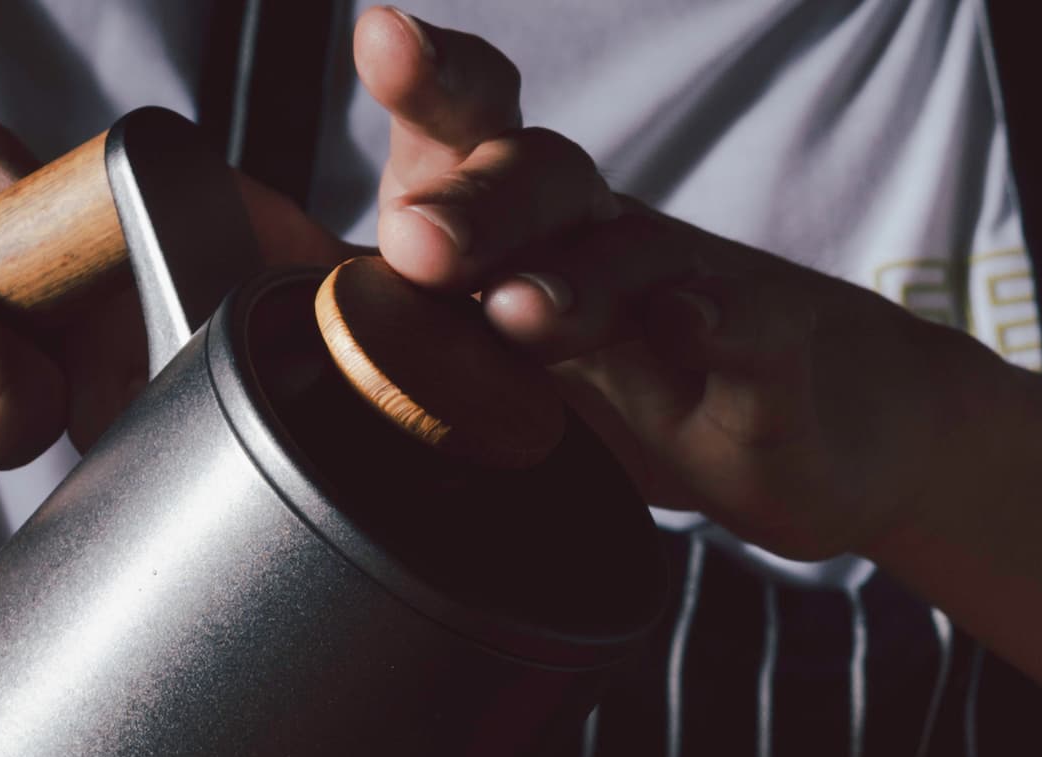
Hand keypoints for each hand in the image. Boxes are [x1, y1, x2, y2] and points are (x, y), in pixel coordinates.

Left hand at [355, 8, 997, 558]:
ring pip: (626, 254)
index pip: (465, 124)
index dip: (430, 76)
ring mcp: (686, 286)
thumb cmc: (622, 382)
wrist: (806, 431)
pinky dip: (715, 326)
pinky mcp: (767, 356)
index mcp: (516, 217)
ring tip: (524, 316)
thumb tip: (234, 246)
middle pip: (538, 173)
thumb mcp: (489, 352)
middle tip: (422, 242)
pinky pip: (744, 327)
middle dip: (478, 198)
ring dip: (573, 280)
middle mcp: (595, 229)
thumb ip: (374, 301)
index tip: (387, 40)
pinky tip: (691, 327)